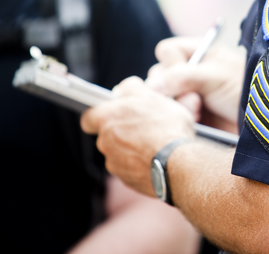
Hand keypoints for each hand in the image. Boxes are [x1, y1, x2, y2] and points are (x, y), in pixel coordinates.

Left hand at [81, 77, 195, 196]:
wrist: (179, 163)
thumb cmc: (166, 127)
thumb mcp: (152, 96)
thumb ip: (132, 88)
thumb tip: (123, 89)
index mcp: (106, 118)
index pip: (89, 117)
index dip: (101, 114)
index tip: (114, 113)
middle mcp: (104, 142)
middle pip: (107, 135)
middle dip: (122, 132)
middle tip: (144, 126)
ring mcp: (114, 163)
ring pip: (119, 153)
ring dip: (132, 148)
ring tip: (155, 143)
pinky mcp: (127, 179)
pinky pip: (130, 168)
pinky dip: (140, 163)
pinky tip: (157, 158)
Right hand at [146, 37, 245, 133]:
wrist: (258, 123)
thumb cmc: (243, 90)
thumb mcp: (215, 77)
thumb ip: (182, 76)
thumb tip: (152, 85)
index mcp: (197, 53)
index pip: (166, 51)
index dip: (171, 64)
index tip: (187, 77)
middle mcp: (187, 72)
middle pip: (158, 76)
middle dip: (172, 90)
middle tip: (195, 100)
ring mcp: (185, 94)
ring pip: (161, 98)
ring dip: (176, 106)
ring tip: (198, 112)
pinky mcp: (185, 115)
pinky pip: (168, 116)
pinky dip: (177, 119)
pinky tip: (194, 123)